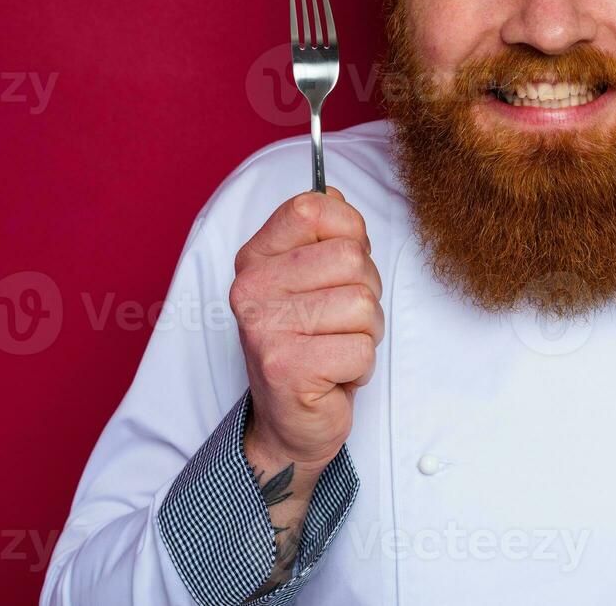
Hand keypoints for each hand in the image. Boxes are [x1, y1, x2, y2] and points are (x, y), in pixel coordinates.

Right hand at [230, 189, 382, 469]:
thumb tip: (334, 193)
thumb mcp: (312, 278)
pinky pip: (361, 349)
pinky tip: (333, 375)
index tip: (340, 268)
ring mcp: (263, 327)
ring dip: (365, 333)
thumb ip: (323, 233)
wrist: (290, 421)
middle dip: (365, 292)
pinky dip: (360, 367)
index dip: (350, 234)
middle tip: (338, 321)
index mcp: (256, 256)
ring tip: (336, 347)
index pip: (315, 206)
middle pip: (351, 258)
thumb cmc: (311, 342)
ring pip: (363, 304)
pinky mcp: (284, 368)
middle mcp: (251, 287)